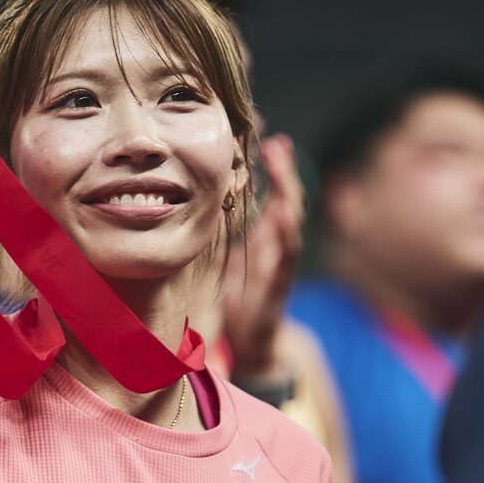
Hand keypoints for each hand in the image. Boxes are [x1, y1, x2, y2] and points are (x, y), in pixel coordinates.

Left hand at [222, 134, 304, 375]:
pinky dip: (286, 231)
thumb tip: (192, 205)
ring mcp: (281, 262)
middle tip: (275, 141)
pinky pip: (287, 254)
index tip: (266, 138)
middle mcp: (275, 245)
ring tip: (279, 162)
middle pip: (285, 199)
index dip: (270, 168)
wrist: (249, 344)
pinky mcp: (279, 283)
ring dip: (287, 189)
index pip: (271, 195)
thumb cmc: (236, 301)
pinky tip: (282, 211)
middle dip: (282, 170)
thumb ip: (218, 234)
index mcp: (263, 238)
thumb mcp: (223, 260)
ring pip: (291, 218)